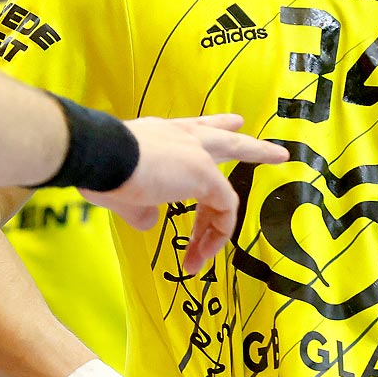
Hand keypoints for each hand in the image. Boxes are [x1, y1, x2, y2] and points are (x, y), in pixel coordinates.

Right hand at [84, 115, 286, 273]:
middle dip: (253, 146)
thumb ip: (140, 207)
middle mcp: (181, 137)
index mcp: (159, 135)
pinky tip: (202, 253)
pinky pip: (223, 209)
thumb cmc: (101, 171)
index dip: (215, 126)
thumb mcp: (120, 192)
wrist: (100, 156)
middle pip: (225, 138)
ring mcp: (195, 153)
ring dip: (243, 192)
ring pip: (235, 174)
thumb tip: (150, 221)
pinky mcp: (203, 174)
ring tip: (262, 219)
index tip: (234, 123)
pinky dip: (216, 234)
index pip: (193, 129)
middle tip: (277, 152)